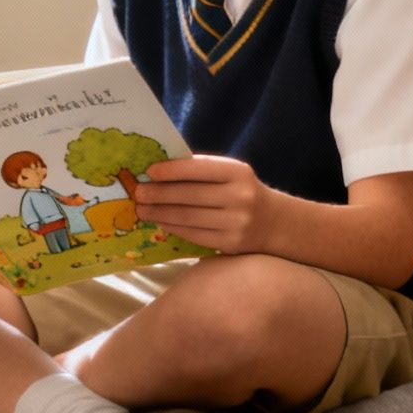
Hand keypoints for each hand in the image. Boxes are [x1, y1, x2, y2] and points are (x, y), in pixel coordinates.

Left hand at [131, 155, 277, 254]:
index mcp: (237, 172)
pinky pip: (193, 234)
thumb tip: (157, 171)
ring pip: (188, 217)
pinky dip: (173, 227)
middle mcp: (239, 197)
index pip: (199, 169)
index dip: (172, 170)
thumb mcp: (230, 174)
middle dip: (159, 194)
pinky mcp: (230, 244)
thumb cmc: (241, 191)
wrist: (274, 223)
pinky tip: (160, 221)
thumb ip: (200, 170)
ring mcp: (236, 223)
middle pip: (190, 195)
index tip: (150, 171)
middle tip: (138, 193)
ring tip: (142, 209)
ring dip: (160, 213)